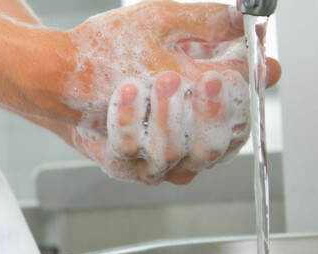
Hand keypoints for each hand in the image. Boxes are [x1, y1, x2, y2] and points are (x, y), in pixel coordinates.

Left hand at [60, 0, 280, 184]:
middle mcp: (185, 147)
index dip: (241, 102)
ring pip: (172, 153)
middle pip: (213, 149)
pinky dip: (127, 120)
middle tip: (209, 79)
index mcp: (206, 118)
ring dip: (169, 114)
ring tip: (162, 79)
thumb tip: (253, 26)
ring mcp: (152, 160)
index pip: (240, 124)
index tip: (236, 74)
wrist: (63, 73)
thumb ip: (211, 28)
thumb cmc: (118, 50)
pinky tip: (126, 92)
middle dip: (212, 113)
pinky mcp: (119, 163)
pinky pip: (128, 151)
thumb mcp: (167, 26)